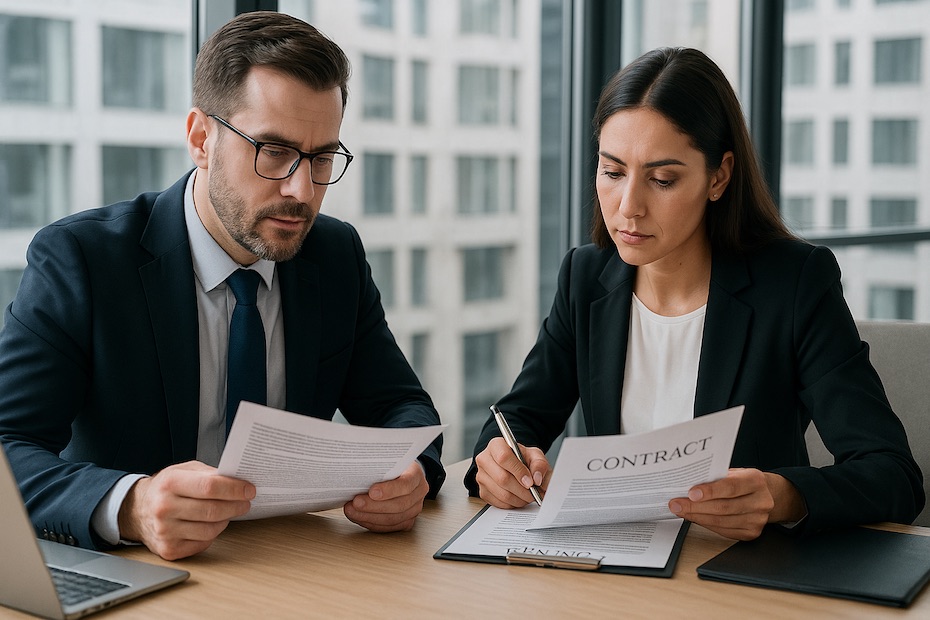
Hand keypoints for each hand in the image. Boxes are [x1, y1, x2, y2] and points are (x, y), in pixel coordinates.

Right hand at [118, 461, 254, 559]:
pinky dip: (212, 534)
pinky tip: (210, 524)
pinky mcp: (168, 549)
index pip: (210, 487)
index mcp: (170, 483)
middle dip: (236, 506)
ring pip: (210, 530)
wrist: (137, 510)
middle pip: (213, 510)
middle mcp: (164, 508)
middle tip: (246, 502)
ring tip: (228, 512)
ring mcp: (165, 531)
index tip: (249, 490)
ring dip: (226, 520)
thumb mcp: (184, 471)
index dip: (234, 489)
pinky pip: (203, 543)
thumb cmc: (166, 488)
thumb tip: (238, 480)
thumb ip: (209, 474)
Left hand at [343, 461, 428, 531]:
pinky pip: (389, 527)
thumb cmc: (393, 467)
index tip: (371, 492)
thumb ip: (379, 467)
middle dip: (374, 506)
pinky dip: (372, 523)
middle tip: (356, 503)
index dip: (389, 490)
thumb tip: (356, 474)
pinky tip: (359, 517)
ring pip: (393, 519)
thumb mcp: (389, 461)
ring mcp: (415, 509)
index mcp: (416, 474)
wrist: (402, 474)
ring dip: (369, 516)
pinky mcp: (407, 521)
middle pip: (399, 505)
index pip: (406, 484)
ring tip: (352, 511)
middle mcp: (419, 493)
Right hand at [474, 437, 550, 507]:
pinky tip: (520, 498)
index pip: (504, 457)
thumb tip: (537, 478)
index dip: (518, 471)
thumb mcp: (535, 456)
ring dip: (520, 499)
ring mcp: (481, 477)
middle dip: (522, 490)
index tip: (530, 482)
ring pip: (502, 494)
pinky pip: (500, 503)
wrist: (515, 467)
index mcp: (496, 445)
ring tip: (529, 496)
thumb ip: (539, 464)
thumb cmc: (523, 460)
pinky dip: (513, 504)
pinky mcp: (482, 491)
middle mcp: (484, 460)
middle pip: (502, 478)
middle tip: (534, 493)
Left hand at [668, 468, 805, 539]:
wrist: (765, 495)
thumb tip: (686, 483)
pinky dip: (706, 524)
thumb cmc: (742, 482)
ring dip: (697, 517)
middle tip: (676, 504)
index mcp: (756, 480)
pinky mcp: (752, 533)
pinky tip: (695, 517)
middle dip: (696, 506)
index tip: (690, 493)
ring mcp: (758, 520)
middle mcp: (761, 501)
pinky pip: (724, 531)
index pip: (731, 487)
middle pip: (724, 507)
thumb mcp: (733, 472)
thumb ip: (715, 477)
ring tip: (681, 511)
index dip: (710, 491)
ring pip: (722, 521)